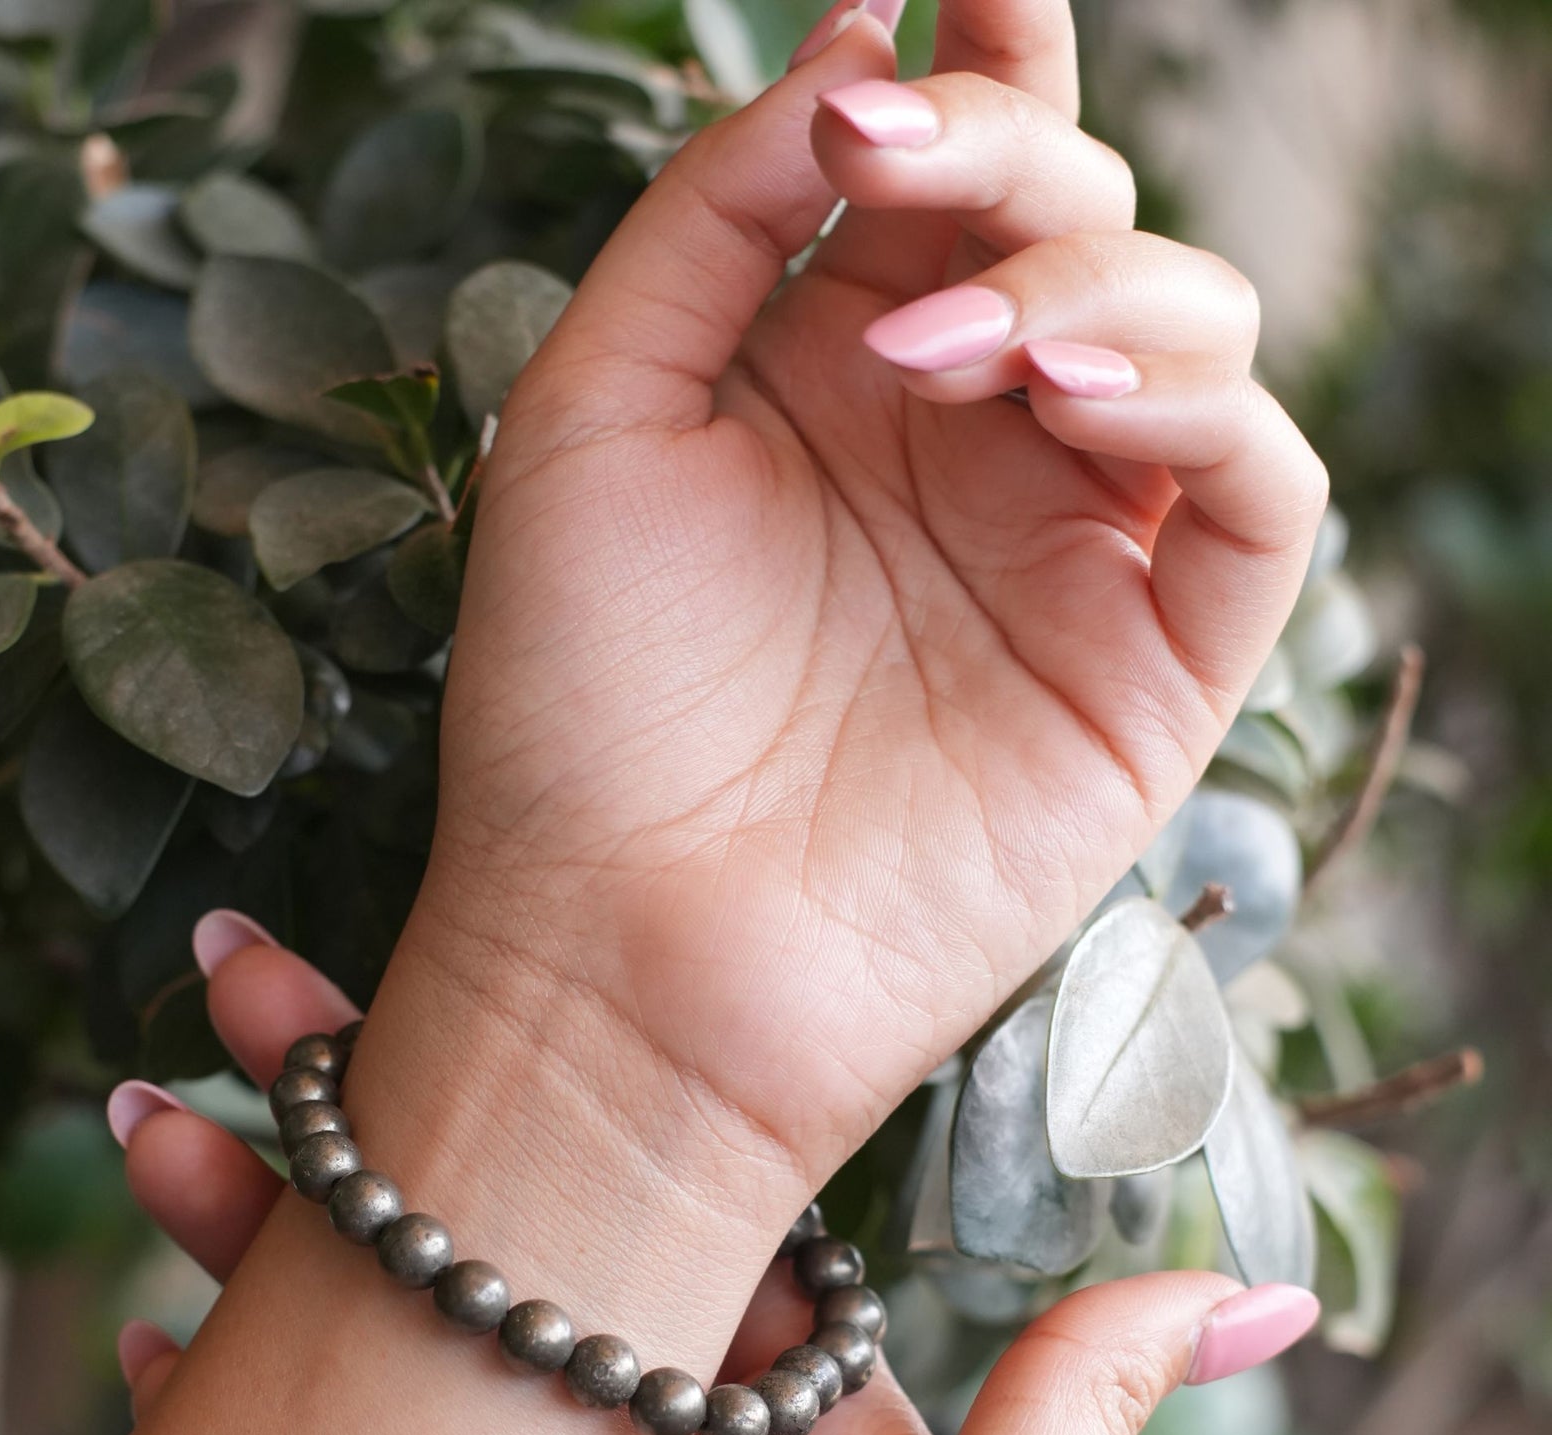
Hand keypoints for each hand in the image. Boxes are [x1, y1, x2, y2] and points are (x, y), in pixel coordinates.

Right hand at [111, 942, 1316, 1434]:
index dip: (542, 1071)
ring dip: (256, 1222)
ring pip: (363, 1323)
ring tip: (150, 1124)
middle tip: (245, 988)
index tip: (447, 969)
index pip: (645, 1185)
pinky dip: (211, 1410)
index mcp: (755, 1417)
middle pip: (477, 1226)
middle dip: (355, 1109)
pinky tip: (145, 1339)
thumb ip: (1077, 1420)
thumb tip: (1250, 1283)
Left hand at [393, 0, 1325, 1197]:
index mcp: (836, 384)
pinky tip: (1064, 400)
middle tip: (889, 168)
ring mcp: (1065, 559)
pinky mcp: (1149, 675)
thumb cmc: (572, 704)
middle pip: (1079, 222)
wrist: (613, 947)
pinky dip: (1198, 412)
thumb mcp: (588, 417)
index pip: (955, 181)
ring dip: (1089, 285)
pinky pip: (1259, 497)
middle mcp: (965, 452)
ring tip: (944, 348)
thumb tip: (853, 55)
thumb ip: (707, 224)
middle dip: (1009, 156)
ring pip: (1190, 333)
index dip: (977, 66)